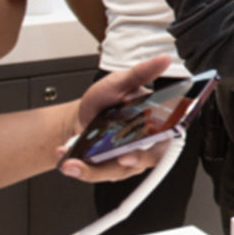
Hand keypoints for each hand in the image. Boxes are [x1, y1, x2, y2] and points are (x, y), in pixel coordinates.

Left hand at [59, 55, 171, 182]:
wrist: (82, 116)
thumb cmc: (105, 100)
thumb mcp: (120, 82)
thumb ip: (141, 73)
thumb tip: (163, 60)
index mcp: (157, 123)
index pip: (165, 141)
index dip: (152, 151)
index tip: (131, 154)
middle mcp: (146, 144)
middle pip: (142, 162)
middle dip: (122, 165)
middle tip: (108, 161)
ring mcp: (128, 158)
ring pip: (117, 172)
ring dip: (93, 170)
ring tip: (72, 161)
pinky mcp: (109, 168)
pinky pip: (100, 174)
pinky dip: (82, 169)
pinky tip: (68, 160)